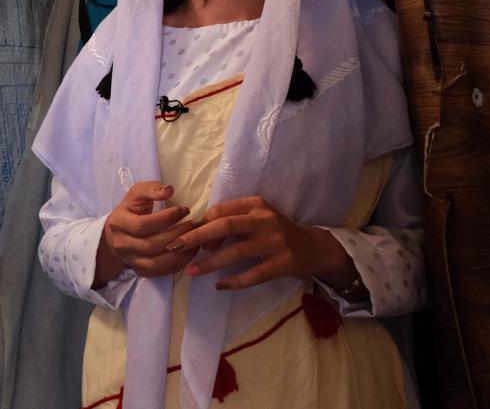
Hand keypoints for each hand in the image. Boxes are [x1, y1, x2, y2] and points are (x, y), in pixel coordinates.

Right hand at [94, 182, 197, 285]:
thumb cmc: (131, 211)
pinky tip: (189, 251)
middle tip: (194, 224)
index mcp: (118, 223)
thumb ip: (151, 189)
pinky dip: (178, 264)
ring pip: (156, 263)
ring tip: (195, 239)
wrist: (116, 234)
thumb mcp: (136, 194)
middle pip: (151, 245)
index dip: (166, 218)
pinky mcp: (140, 270)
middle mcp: (121, 244)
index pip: (143, 225)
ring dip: (180, 253)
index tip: (184, 210)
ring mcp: (130, 260)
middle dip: (177, 235)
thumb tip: (168, 190)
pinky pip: (161, 272)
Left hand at [167, 196, 355, 290]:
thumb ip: (232, 220)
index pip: (222, 210)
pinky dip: (234, 281)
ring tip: (191, 271)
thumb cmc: (276, 231)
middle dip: (197, 237)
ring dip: (210, 263)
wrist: (313, 248)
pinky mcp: (283, 264)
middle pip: (225, 226)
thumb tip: (199, 232)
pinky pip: (254, 274)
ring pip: (236, 252)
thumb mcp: (256, 217)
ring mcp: (276, 242)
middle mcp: (265, 220)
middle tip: (175, 247)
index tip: (188, 236)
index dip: (202, 223)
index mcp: (256, 205)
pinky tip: (219, 286)